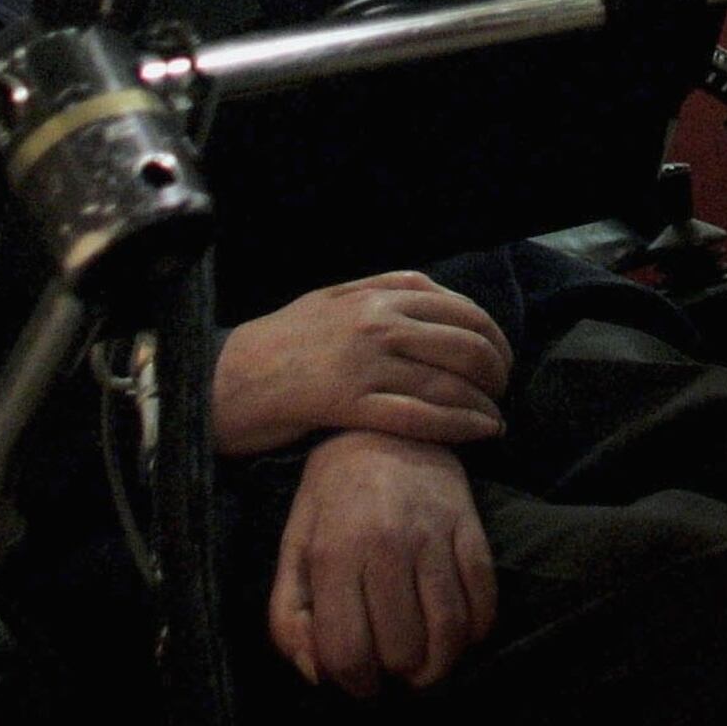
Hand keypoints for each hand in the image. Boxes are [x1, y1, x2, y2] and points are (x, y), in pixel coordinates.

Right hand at [214, 271, 510, 457]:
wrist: (225, 378)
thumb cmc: (282, 341)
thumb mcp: (335, 299)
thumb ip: (386, 292)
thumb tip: (437, 297)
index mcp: (379, 294)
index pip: (462, 311)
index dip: (494, 338)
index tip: (501, 361)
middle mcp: (378, 322)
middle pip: (466, 344)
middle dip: (496, 371)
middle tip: (501, 392)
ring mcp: (366, 363)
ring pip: (449, 381)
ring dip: (484, 403)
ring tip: (495, 419)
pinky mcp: (352, 405)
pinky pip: (421, 416)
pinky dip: (460, 425)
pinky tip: (479, 432)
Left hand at [268, 431, 496, 695]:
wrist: (382, 430)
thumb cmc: (332, 501)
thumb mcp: (293, 551)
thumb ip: (288, 617)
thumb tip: (316, 674)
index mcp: (334, 553)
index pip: (347, 650)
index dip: (353, 683)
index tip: (359, 681)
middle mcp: (386, 545)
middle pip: (401, 649)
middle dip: (395, 673)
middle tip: (390, 666)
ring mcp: (434, 536)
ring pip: (447, 631)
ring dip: (437, 666)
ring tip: (424, 666)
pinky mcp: (470, 528)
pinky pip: (484, 599)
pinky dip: (475, 632)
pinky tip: (458, 635)